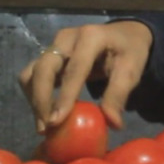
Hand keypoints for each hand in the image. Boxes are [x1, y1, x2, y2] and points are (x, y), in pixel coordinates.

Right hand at [17, 20, 153, 132]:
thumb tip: (113, 124)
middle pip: (44, 68)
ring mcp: (55, 44)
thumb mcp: (131, 70)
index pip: (74, 69)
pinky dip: (34, 94)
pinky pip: (32, 74)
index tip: (56, 122)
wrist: (124, 34)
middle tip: (46, 128)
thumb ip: (119, 95)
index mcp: (91, 37)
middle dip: (41, 100)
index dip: (64, 97)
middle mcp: (67, 38)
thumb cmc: (129, 51)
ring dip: (34, 99)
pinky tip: (44, 112)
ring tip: (44, 125)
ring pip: (33, 72)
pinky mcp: (49, 54)